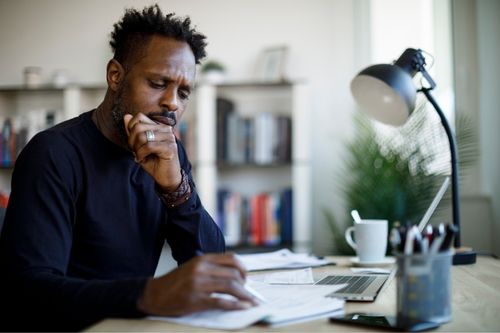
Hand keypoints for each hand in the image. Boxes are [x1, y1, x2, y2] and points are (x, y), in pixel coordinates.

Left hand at [123, 113, 180, 190]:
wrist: (166, 178)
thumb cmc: (154, 162)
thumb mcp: (139, 145)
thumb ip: (133, 132)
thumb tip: (126, 116)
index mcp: (159, 126)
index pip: (139, 117)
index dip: (130, 130)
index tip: (133, 143)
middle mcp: (166, 129)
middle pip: (138, 127)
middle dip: (132, 141)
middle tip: (135, 152)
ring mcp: (169, 137)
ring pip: (142, 137)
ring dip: (137, 149)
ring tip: (141, 156)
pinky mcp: (169, 148)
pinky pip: (148, 146)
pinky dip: (141, 154)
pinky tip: (143, 159)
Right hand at [137, 253, 257, 315]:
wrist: (154, 294)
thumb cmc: (175, 282)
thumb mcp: (193, 267)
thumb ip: (211, 267)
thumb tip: (234, 274)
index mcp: (202, 259)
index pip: (231, 259)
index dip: (243, 268)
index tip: (246, 277)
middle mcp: (202, 269)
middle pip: (234, 274)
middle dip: (245, 285)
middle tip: (248, 293)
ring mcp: (199, 284)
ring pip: (231, 287)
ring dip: (245, 296)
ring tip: (251, 302)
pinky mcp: (196, 300)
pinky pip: (222, 302)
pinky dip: (236, 305)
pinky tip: (243, 307)